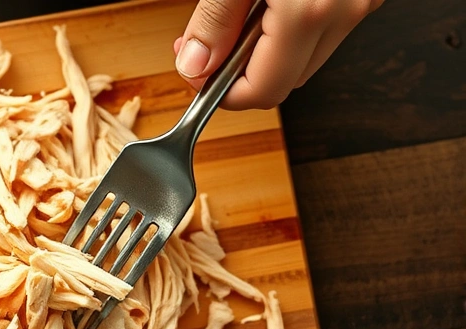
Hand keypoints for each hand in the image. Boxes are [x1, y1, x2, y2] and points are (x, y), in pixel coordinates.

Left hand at [174, 0, 383, 109]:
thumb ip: (215, 20)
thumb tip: (194, 67)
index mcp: (309, 13)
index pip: (261, 93)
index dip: (220, 93)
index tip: (194, 73)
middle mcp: (345, 12)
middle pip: (282, 80)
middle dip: (237, 72)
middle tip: (202, 44)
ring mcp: (361, 3)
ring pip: (303, 57)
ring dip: (263, 50)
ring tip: (237, 15)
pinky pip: (321, 29)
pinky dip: (289, 28)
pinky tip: (269, 4)